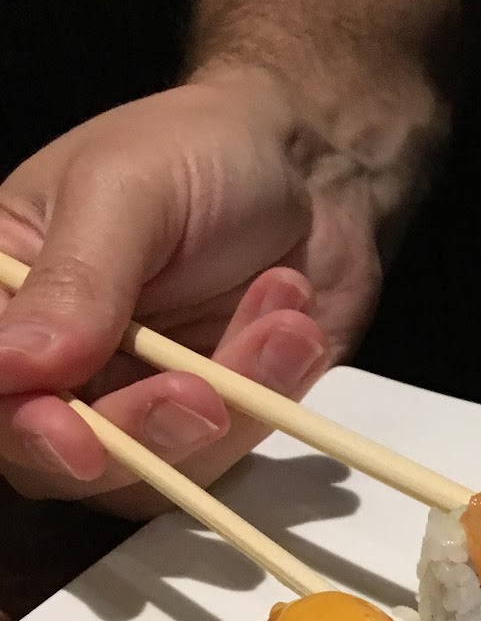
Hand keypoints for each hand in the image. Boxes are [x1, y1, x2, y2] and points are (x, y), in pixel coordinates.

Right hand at [0, 68, 381, 517]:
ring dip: (226, 408)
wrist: (310, 168)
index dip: (20, 425)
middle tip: (202, 398)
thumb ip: (75, 279)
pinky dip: (267, 396)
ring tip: (280, 323)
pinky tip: (291, 327)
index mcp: (5, 291)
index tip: (73, 437)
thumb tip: (13, 366)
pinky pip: (227, 453)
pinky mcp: (208, 420)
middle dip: (137, 434)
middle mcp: (56, 360)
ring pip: (151, 468)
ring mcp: (132, 397)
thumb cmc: (197, 151)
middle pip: (56, 454)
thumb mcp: (124, 190)